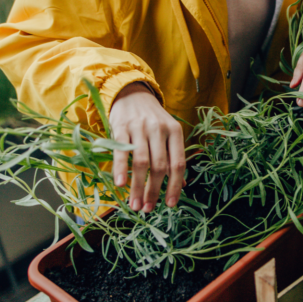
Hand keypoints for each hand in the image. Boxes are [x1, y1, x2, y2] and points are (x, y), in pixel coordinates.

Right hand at [108, 82, 185, 211]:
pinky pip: (121, 152)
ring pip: (141, 162)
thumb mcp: (168, 133)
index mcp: (175, 131)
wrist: (131, 93)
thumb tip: (182, 185)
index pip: (178, 163)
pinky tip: (120, 185)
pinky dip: (120, 170)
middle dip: (154, 191)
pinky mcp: (121, 127)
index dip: (175, 186)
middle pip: (159, 166)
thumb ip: (173, 157)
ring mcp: (140, 128)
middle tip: (147, 209)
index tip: (169, 205)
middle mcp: (159, 129)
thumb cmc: (152, 119)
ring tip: (135, 204)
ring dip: (137, 187)